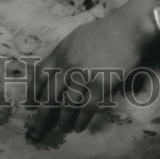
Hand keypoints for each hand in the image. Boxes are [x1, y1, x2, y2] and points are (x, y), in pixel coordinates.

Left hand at [28, 0, 154, 140]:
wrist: (129, 28)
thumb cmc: (105, 30)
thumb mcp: (76, 37)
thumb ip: (64, 54)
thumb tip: (54, 73)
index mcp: (61, 51)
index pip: (39, 76)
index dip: (33, 93)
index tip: (30, 106)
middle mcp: (68, 64)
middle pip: (49, 95)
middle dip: (42, 116)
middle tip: (39, 129)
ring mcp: (83, 75)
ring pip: (67, 106)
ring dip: (63, 122)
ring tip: (62, 130)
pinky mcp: (100, 84)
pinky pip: (86, 108)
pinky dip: (81, 121)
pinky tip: (79, 128)